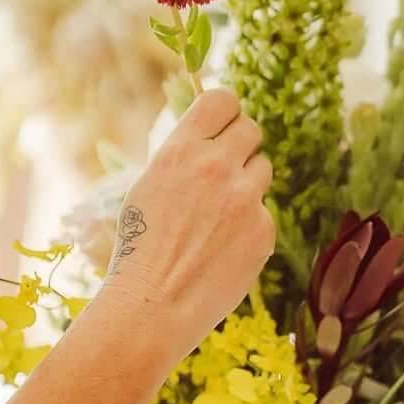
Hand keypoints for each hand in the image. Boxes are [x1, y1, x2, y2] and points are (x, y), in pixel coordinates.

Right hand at [99, 89, 273, 363]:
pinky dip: (249, 225)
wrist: (153, 304)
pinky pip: (263, 212)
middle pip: (251, 129)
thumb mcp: (149, 187)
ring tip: (217, 216)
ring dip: (246, 184)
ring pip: (262, 169)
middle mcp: (216, 167)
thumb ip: (184, 158)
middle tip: (225, 170)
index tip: (224, 125)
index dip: (226, 112)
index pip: (223, 100)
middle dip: (240, 146)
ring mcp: (244, 199)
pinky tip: (223, 248)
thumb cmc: (140, 248)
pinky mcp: (263, 230)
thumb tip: (212, 137)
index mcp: (180, 151)